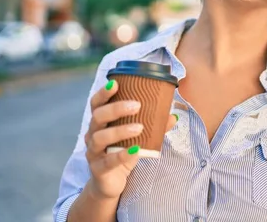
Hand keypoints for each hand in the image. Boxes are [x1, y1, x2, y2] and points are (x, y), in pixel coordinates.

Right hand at [83, 80, 177, 199]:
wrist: (110, 182)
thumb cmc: (122, 152)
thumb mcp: (137, 138)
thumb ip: (153, 126)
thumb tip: (173, 115)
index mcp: (101, 122)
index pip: (96, 104)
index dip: (103, 93)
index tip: (115, 83)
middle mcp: (92, 134)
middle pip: (97, 117)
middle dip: (116, 109)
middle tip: (137, 105)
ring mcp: (93, 152)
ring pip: (100, 137)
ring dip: (120, 130)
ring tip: (140, 128)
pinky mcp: (98, 169)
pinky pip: (108, 161)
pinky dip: (122, 155)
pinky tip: (135, 150)